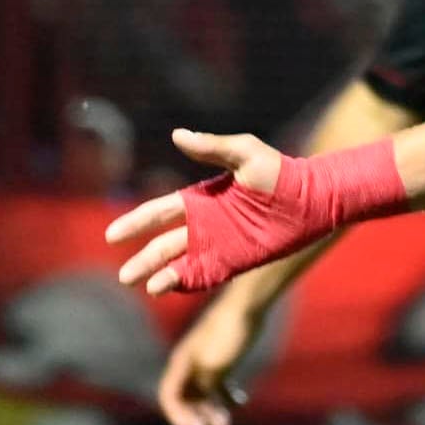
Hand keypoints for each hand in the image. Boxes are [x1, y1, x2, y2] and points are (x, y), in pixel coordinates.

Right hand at [109, 129, 287, 294]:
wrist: (313, 198)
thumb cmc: (281, 172)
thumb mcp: (244, 153)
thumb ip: (212, 147)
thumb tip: (178, 135)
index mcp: (200, 199)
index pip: (159, 213)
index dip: (136, 223)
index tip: (112, 235)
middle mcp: (205, 225)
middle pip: (165, 246)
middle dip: (143, 260)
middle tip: (122, 276)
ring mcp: (220, 245)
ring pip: (182, 264)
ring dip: (163, 275)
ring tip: (145, 287)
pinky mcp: (238, 260)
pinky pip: (207, 275)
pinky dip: (189, 283)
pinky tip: (173, 289)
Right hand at [157, 288, 265, 424]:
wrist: (247, 307)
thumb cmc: (228, 333)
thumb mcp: (214, 364)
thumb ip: (203, 384)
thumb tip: (198, 403)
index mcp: (181, 364)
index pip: (170, 396)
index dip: (178, 416)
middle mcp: (189, 365)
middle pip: (185, 399)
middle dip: (196, 417)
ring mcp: (205, 363)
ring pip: (203, 394)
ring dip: (211, 410)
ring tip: (225, 424)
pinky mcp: (221, 360)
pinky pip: (218, 385)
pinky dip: (226, 396)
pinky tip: (240, 401)